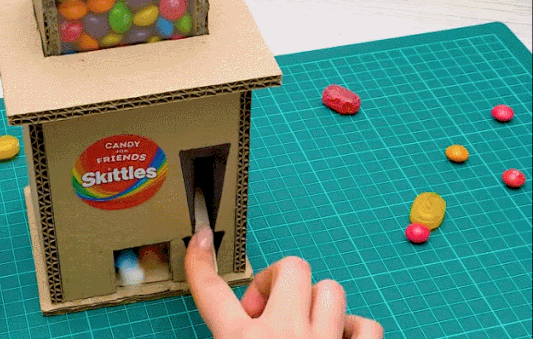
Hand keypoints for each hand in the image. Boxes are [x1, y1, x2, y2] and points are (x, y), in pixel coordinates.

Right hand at [185, 226, 383, 338]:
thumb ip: (231, 334)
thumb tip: (240, 317)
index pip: (211, 291)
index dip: (201, 261)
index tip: (203, 237)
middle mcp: (280, 336)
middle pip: (290, 267)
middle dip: (282, 282)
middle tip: (273, 310)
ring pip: (330, 289)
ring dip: (318, 306)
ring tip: (310, 330)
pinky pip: (366, 324)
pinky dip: (355, 331)